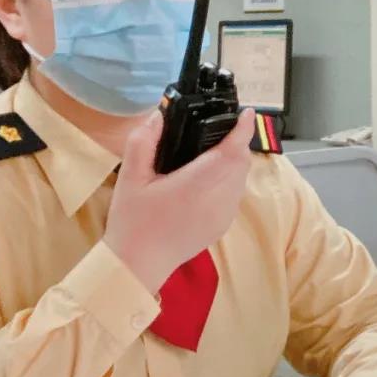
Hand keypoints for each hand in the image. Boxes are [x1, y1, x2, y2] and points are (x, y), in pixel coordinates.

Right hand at [104, 108, 255, 293]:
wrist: (138, 263)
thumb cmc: (133, 220)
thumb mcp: (130, 176)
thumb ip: (144, 141)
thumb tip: (160, 115)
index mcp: (197, 183)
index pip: (231, 151)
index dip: (242, 130)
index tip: (246, 113)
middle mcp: (218, 199)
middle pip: (241, 162)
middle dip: (237, 142)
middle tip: (221, 128)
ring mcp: (224, 215)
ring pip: (241, 178)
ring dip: (235, 161)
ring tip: (214, 150)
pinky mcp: (223, 226)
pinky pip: (235, 194)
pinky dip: (230, 179)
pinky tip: (209, 178)